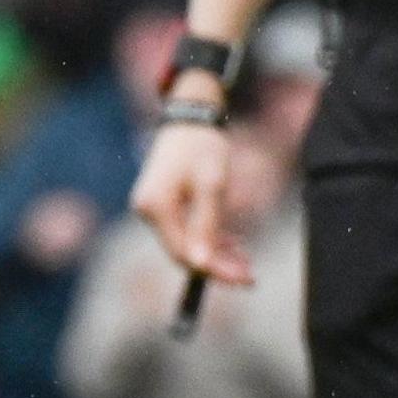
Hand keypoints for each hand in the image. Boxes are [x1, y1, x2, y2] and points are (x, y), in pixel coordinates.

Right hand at [129, 116, 248, 286]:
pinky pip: (184, 230)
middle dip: (218, 265)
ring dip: (216, 254)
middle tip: (250, 276)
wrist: (190, 118)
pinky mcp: (161, 204)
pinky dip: (208, 238)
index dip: (215, 270)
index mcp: (155, 207)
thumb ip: (206, 227)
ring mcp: (152, 208)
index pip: (184, 253)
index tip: (245, 279)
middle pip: (183, 251)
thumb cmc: (202, 147)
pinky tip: (231, 243)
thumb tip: (201, 264)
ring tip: (245, 259)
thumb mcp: (212, 187)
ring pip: (185, 243)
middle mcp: (147, 211)